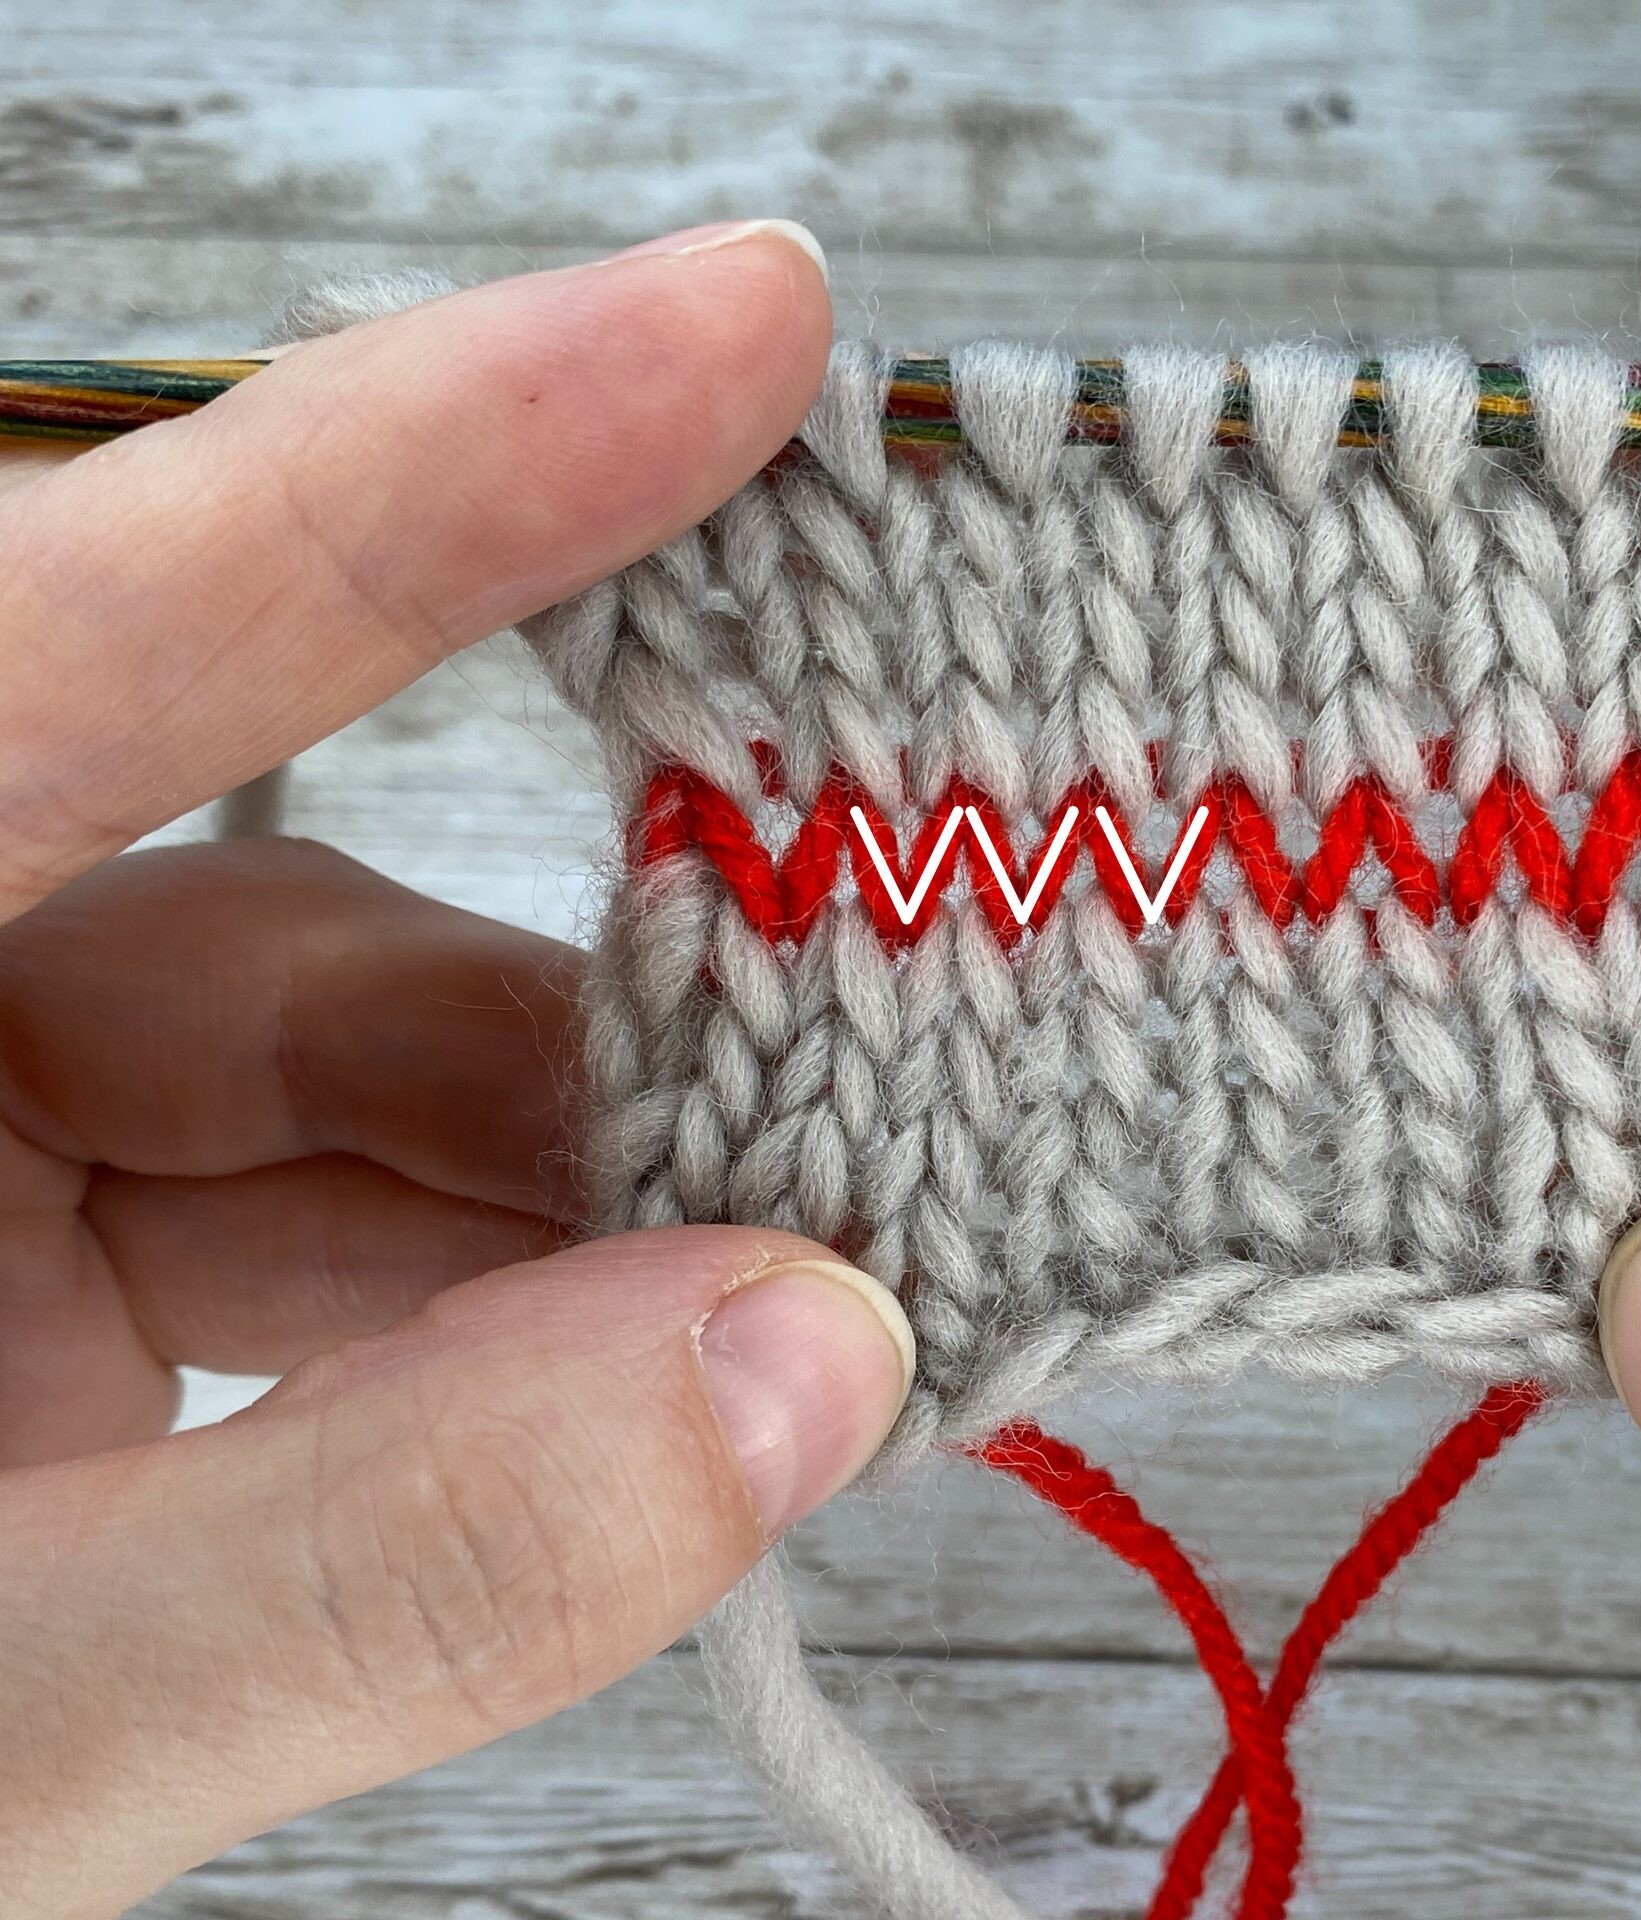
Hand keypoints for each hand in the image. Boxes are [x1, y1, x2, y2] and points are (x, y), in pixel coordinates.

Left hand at [0, 226, 913, 1917]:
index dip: (442, 455)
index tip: (754, 316)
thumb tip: (812, 1361)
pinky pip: (301, 1223)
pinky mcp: (18, 1281)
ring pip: (323, 1096)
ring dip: (568, 1213)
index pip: (94, 627)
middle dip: (583, 1054)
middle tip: (879, 1115)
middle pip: (273, 930)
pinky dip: (490, 1307)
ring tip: (791, 1323)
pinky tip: (640, 1388)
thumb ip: (372, 1555)